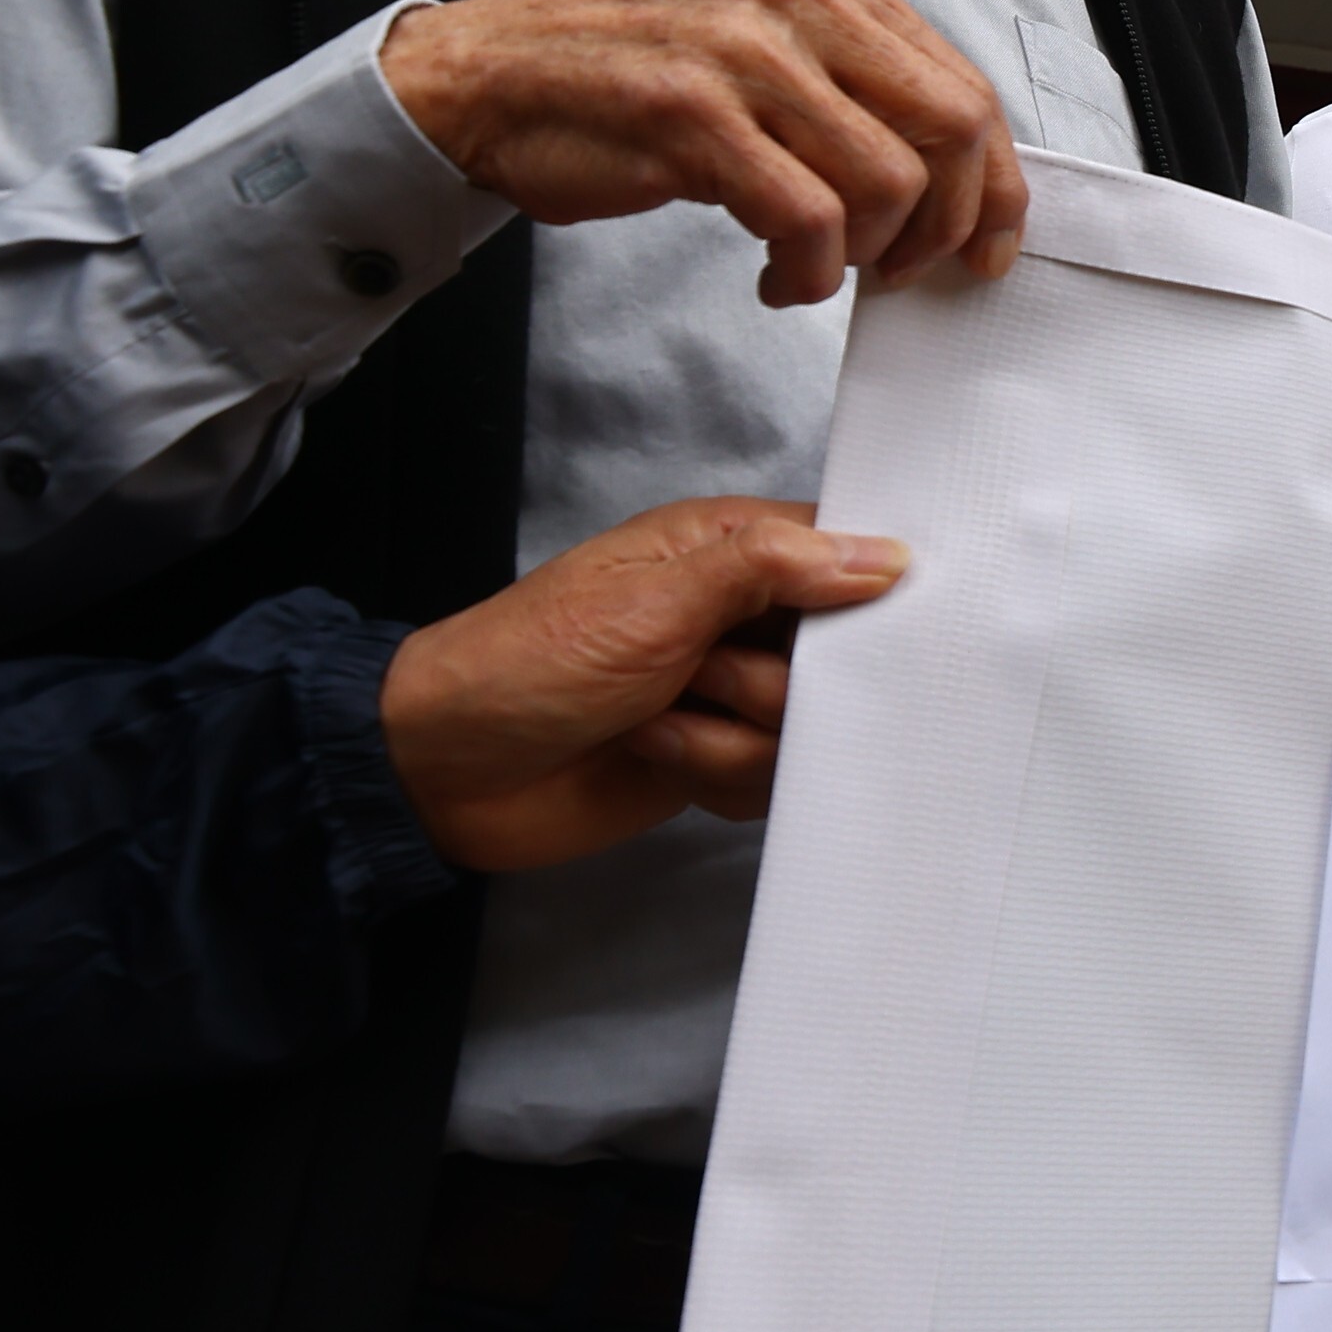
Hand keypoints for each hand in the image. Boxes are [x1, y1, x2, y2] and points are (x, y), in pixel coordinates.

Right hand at [380, 0, 1022, 308]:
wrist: (487, 78)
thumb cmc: (633, 75)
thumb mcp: (765, 47)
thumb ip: (858, 86)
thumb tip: (957, 174)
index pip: (966, 88)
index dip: (996, 186)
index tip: (988, 249)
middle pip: (952, 131)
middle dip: (947, 226)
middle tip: (900, 271)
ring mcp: (743, 53)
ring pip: (888, 182)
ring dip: (867, 256)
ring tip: (819, 269)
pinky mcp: (692, 116)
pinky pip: (808, 219)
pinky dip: (809, 273)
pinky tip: (776, 279)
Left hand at [380, 496, 910, 871]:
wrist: (448, 772)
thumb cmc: (529, 663)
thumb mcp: (651, 602)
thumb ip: (769, 569)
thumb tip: (883, 555)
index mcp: (725, 551)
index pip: (846, 554)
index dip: (866, 593)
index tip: (848, 630)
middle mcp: (740, 617)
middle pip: (842, 656)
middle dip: (776, 686)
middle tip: (701, 679)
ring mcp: (732, 693)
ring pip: (809, 728)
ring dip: (729, 738)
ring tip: (655, 725)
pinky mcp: (722, 759)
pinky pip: (777, 780)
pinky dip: (721, 780)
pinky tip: (659, 762)